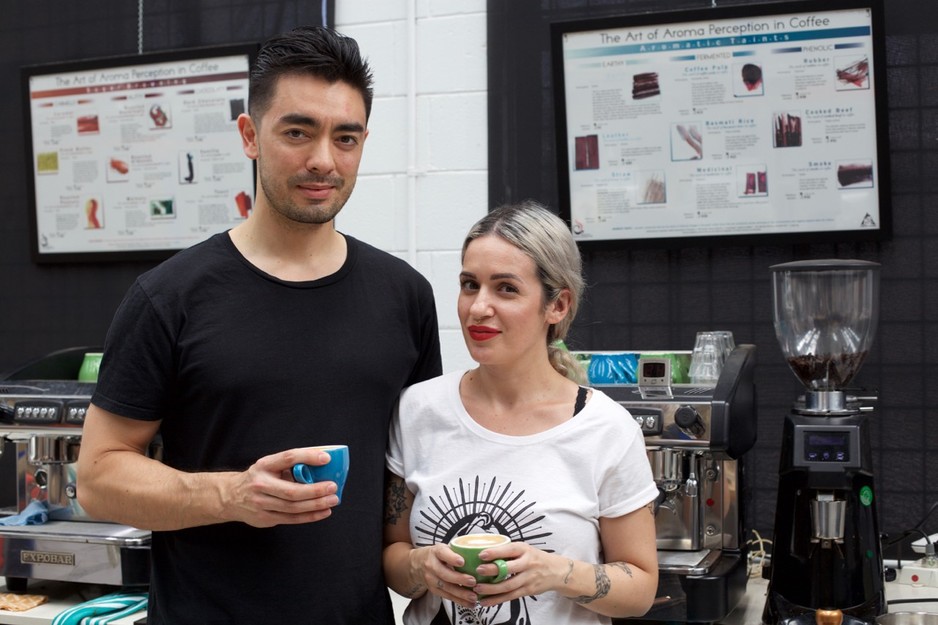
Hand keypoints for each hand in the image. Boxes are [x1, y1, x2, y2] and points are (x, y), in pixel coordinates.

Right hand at [221, 447, 339, 527]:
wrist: (230, 497)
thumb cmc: (258, 478)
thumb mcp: (269, 466)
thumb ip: (290, 465)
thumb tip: (321, 464)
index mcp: (264, 466)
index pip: (288, 458)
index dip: (308, 457)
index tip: (326, 458)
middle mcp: (261, 484)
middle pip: (292, 490)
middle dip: (315, 490)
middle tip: (333, 486)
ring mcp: (261, 504)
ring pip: (293, 507)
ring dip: (316, 504)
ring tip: (332, 500)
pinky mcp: (265, 518)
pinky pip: (291, 519)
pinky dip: (310, 516)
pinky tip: (323, 512)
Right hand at [416, 544, 481, 608]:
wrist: (417, 564)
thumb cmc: (436, 555)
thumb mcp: (444, 547)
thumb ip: (457, 550)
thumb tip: (480, 553)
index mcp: (436, 552)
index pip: (443, 554)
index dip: (452, 558)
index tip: (462, 562)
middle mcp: (431, 565)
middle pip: (444, 574)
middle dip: (459, 579)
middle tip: (473, 581)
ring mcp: (431, 579)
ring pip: (446, 587)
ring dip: (461, 593)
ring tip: (474, 597)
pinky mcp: (434, 590)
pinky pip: (447, 596)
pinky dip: (460, 601)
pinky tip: (470, 603)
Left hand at [470, 542, 565, 607]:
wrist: (556, 571)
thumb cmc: (535, 558)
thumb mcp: (524, 549)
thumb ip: (508, 551)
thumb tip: (483, 552)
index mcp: (524, 550)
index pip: (509, 550)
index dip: (495, 552)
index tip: (482, 554)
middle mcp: (527, 563)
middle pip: (509, 568)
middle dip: (492, 570)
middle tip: (478, 571)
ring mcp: (528, 578)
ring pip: (508, 586)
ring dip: (491, 589)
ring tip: (478, 589)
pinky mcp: (528, 590)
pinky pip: (511, 596)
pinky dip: (497, 600)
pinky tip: (486, 601)